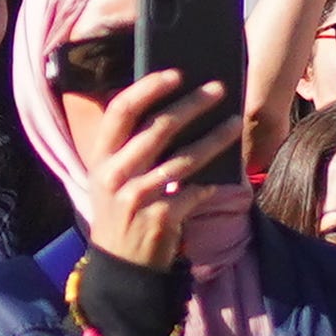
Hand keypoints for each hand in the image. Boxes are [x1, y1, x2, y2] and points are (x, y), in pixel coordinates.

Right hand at [76, 68, 233, 277]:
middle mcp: (115, 173)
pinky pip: (194, 191)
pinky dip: (210, 184)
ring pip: (184, 159)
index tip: (176, 74)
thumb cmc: (120, 209)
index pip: (121, 111)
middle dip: (192, 105)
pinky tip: (224, 179)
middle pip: (158, 128)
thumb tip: (168, 107)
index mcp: (101, 157)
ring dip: (214, 139)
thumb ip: (128, 146)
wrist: (121, 262)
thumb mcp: (111, 176)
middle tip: (218, 89)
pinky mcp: (161, 217)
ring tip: (235, 124)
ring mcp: (138, 196)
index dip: (148, 88)